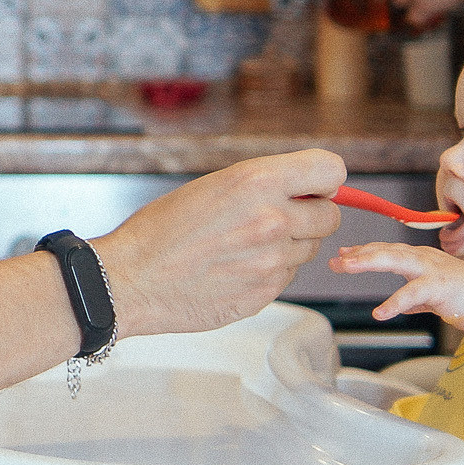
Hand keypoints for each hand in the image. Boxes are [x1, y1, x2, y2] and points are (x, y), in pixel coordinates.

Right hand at [90, 151, 347, 338]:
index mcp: (257, 182)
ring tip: (245, 244)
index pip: (331, 170)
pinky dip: (270, 271)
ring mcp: (272, 262)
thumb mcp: (214, 185)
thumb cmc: (161, 230)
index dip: (322, 179)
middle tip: (276, 217)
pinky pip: (287, 276)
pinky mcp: (265, 294)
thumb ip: (266, 184)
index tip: (310, 186)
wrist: (131, 279)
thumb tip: (309, 189)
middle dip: (310, 215)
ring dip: (290, 245)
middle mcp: (272, 221)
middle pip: (331, 216)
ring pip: (310, 249)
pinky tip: (235, 267)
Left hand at [330, 241, 463, 335]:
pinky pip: (412, 293)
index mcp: (421, 258)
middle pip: (386, 250)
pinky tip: (380, 313)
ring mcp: (432, 269)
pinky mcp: (439, 286)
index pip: (387, 250)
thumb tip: (401, 306)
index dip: (364, 251)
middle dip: (359, 253)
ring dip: (369, 261)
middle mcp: (424, 258)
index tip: (342, 253)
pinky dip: (395, 302)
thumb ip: (416, 298)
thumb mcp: (434, 295)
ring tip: (347, 266)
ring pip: (395, 260)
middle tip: (336, 260)